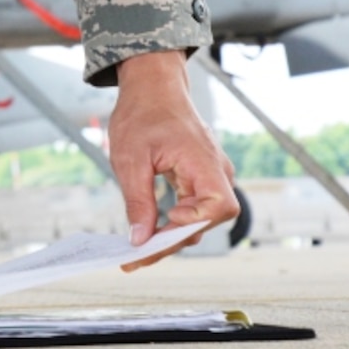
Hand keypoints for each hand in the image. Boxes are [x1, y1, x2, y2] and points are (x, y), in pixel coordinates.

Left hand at [107, 50, 239, 270]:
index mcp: (205, 162)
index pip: (219, 207)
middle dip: (173, 241)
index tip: (165, 224)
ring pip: (199, 218)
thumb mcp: (130, 158)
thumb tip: (140, 239)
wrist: (152, 87)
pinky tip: (149, 233)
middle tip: (136, 261)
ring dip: (172, 235)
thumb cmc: (142, 114)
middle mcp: (216, 172)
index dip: (195, 222)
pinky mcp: (199, 179)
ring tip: (138, 253)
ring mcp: (210, 176)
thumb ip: (138, 200)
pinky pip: (193, 208)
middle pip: (208, 220)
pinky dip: (172, 222)